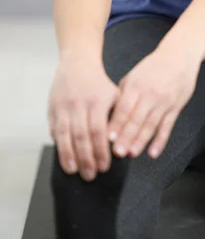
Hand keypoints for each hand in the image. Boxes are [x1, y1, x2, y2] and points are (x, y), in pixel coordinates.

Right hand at [48, 56, 118, 180]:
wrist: (77, 63)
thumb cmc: (99, 84)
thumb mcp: (115, 96)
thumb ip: (117, 118)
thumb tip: (119, 145)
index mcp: (97, 102)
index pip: (98, 132)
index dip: (101, 151)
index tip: (104, 167)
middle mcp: (79, 104)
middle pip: (81, 136)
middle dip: (85, 159)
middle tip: (90, 175)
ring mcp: (63, 106)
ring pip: (64, 135)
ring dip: (68, 156)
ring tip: (73, 171)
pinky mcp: (52, 108)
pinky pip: (54, 129)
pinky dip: (58, 144)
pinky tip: (63, 156)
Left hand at [108, 47, 200, 159]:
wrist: (179, 56)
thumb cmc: (154, 66)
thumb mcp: (134, 75)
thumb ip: (123, 93)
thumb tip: (110, 114)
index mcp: (137, 86)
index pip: (124, 108)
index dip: (117, 124)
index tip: (108, 138)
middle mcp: (150, 95)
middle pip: (137, 119)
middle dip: (127, 136)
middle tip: (118, 152)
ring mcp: (164, 102)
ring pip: (151, 125)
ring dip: (141, 141)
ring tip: (132, 153)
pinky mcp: (176, 108)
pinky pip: (167, 127)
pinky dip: (160, 141)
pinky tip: (153, 152)